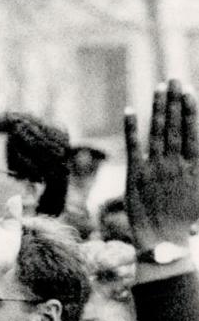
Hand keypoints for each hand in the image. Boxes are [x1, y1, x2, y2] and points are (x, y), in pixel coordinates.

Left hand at [125, 81, 198, 250]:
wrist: (165, 242)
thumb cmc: (186, 222)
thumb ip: (197, 170)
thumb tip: (197, 151)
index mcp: (194, 167)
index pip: (192, 132)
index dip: (189, 110)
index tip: (189, 91)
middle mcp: (175, 164)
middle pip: (175, 126)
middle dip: (175, 101)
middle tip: (174, 78)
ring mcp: (155, 168)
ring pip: (157, 132)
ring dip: (157, 108)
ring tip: (159, 87)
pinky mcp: (135, 176)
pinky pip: (133, 147)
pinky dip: (131, 128)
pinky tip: (129, 110)